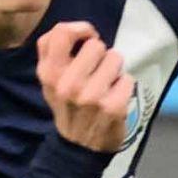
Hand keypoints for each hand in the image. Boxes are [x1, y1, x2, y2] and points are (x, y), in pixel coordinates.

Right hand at [36, 21, 135, 153]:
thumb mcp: (49, 80)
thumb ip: (53, 52)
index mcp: (49, 73)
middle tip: (97, 71)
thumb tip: (76, 30)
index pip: (62, 32)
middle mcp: (68, 84)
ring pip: (115, 58)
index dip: (81, 29)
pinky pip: (128, 79)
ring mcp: (91, 96)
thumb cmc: (67, 106)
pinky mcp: (113, 107)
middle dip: (100, 55)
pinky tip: (115, 97)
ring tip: (107, 84)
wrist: (78, 148)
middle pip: (95, 45)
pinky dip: (125, 86)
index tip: (89, 38)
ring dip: (114, 69)